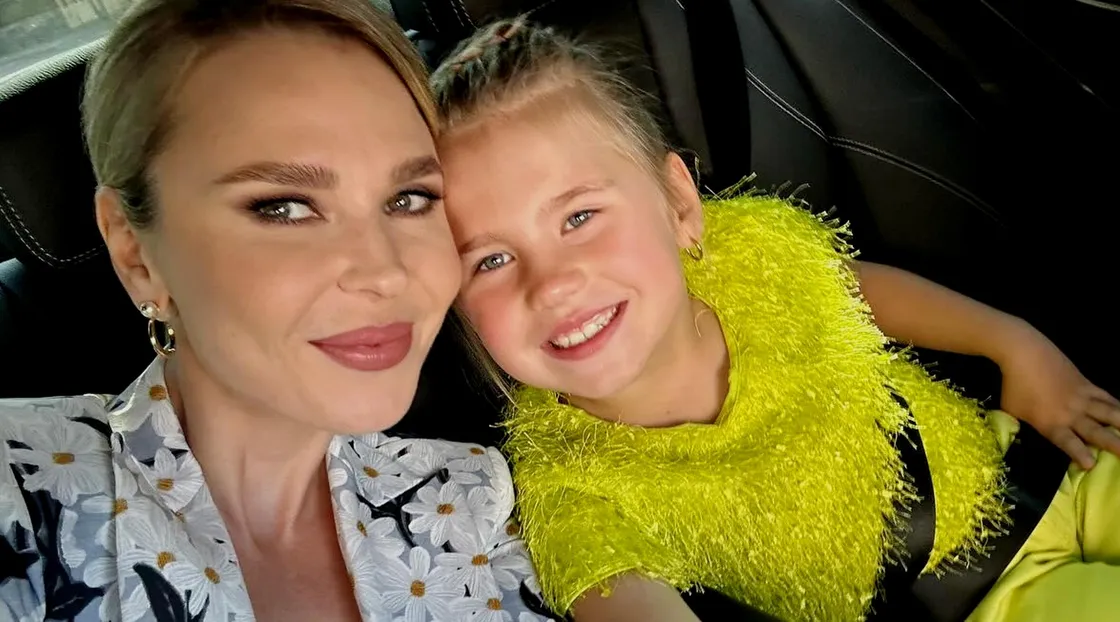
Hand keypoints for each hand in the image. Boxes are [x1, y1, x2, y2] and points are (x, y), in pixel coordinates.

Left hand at [998, 324, 1119, 468]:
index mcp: (1050, 424)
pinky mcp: (1087, 384)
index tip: (1092, 464)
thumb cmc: (1013, 384)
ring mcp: (1082, 398)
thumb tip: (1021, 431)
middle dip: (1114, 445)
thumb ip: (1022, 423)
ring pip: (1109, 414)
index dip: (1080, 455)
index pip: (1068, 443)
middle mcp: (1070, 414)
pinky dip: (1118, 405)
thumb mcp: (1011, 410)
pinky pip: (1106, 397)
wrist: (1024, 354)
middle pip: (1096, 432)